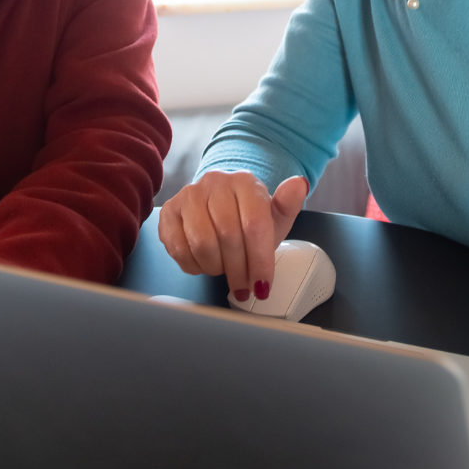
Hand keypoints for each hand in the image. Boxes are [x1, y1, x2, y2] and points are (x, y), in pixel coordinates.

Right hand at [158, 170, 308, 300]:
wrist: (218, 203)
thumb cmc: (248, 216)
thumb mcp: (274, 216)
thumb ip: (288, 205)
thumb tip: (299, 185)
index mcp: (244, 182)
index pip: (254, 224)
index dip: (259, 260)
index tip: (263, 284)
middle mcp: (214, 182)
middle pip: (228, 236)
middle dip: (238, 270)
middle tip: (244, 287)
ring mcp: (188, 195)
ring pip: (202, 243)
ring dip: (216, 267)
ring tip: (225, 270)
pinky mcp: (169, 211)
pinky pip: (179, 248)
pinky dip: (194, 265)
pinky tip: (205, 263)